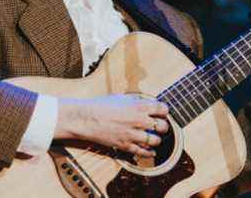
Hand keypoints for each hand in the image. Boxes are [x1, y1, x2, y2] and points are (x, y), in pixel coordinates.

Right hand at [54, 94, 169, 156]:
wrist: (86, 118)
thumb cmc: (102, 105)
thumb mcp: (122, 98)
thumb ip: (137, 102)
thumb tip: (148, 104)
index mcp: (138, 106)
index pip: (162, 109)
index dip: (164, 111)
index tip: (162, 112)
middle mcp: (138, 120)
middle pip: (162, 126)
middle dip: (164, 126)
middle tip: (161, 126)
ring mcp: (132, 134)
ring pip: (155, 141)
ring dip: (157, 140)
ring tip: (155, 138)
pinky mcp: (125, 145)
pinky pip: (142, 152)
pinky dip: (149, 152)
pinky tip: (151, 151)